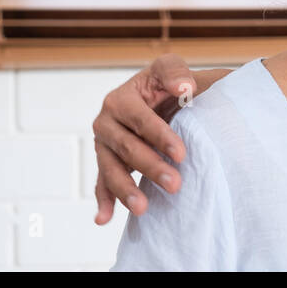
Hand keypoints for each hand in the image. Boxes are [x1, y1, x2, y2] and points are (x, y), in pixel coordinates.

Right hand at [92, 54, 198, 224]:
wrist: (158, 97)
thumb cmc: (165, 83)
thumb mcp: (169, 69)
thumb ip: (175, 73)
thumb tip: (184, 87)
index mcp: (121, 99)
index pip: (141, 120)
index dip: (160, 137)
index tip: (181, 154)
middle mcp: (106, 122)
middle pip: (128, 148)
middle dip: (150, 167)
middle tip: (175, 185)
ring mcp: (104, 144)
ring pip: (112, 169)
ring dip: (126, 189)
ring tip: (142, 208)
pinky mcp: (107, 161)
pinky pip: (102, 182)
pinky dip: (103, 200)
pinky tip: (104, 219)